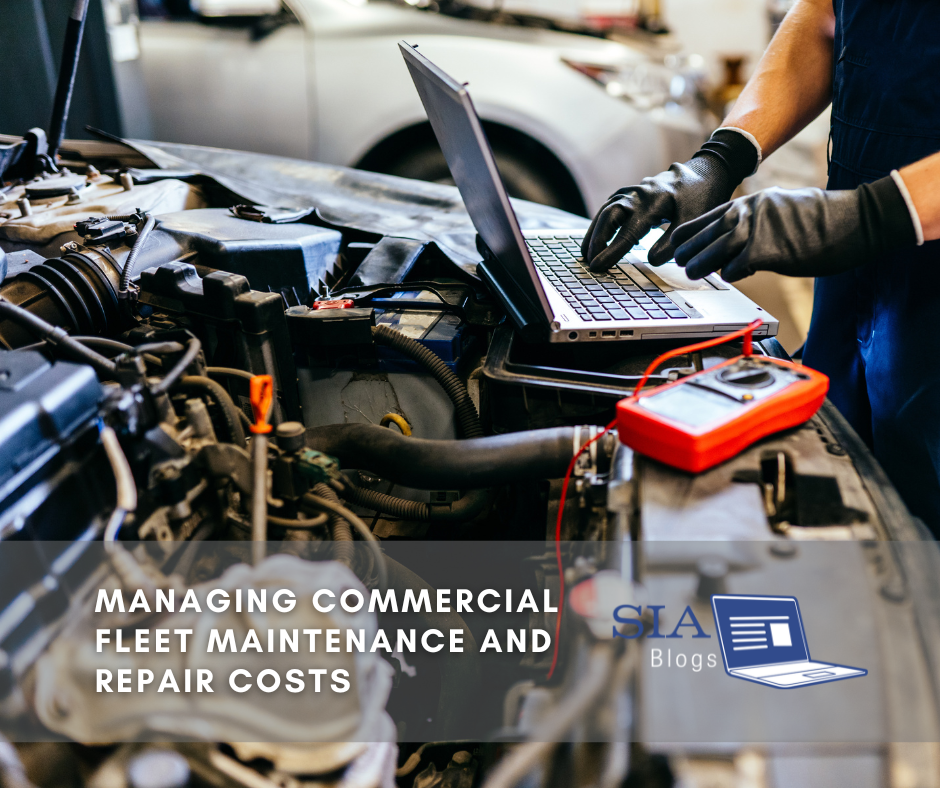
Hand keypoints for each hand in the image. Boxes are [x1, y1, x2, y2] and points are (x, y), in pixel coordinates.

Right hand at [581, 129, 758, 271]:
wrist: (706, 172)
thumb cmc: (702, 198)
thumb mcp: (694, 220)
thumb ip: (673, 241)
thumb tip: (651, 261)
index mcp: (655, 201)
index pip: (628, 231)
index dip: (612, 250)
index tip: (599, 266)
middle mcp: (640, 194)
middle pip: (610, 216)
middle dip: (597, 240)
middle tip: (589, 262)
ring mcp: (634, 191)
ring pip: (607, 210)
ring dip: (594, 231)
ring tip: (586, 253)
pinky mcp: (632, 193)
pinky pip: (610, 207)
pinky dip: (600, 222)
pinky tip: (595, 236)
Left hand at [672, 175, 917, 282]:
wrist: (853, 219)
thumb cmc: (820, 219)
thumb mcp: (779, 210)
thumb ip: (756, 221)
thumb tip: (738, 240)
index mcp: (751, 202)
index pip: (708, 217)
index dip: (688, 232)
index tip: (673, 243)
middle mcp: (750, 211)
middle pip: (706, 233)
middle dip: (688, 249)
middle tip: (677, 261)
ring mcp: (758, 229)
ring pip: (715, 249)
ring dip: (701, 263)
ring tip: (692, 272)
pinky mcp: (769, 250)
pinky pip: (739, 266)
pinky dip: (733, 274)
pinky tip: (733, 276)